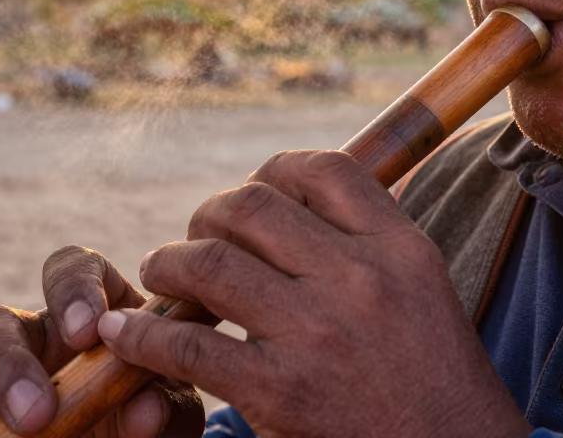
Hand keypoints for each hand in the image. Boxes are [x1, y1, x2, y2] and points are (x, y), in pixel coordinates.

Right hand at [0, 246, 204, 437]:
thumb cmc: (156, 414)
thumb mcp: (170, 410)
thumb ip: (163, 404)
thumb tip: (145, 411)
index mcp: (98, 308)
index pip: (77, 268)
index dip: (77, 291)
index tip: (87, 333)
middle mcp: (44, 331)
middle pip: (7, 317)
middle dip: (16, 361)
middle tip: (41, 410)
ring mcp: (6, 371)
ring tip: (18, 427)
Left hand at [96, 150, 529, 437]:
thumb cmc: (434, 376)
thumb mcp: (421, 286)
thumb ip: (368, 241)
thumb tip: (295, 204)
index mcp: (398, 246)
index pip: (323, 170)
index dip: (273, 172)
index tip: (253, 194)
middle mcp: (359, 277)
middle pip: (252, 206)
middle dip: (209, 215)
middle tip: (198, 238)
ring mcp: (318, 333)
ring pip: (210, 264)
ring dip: (168, 264)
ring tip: (160, 275)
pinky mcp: (281, 392)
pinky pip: (188, 345)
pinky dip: (144, 336)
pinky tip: (128, 335)